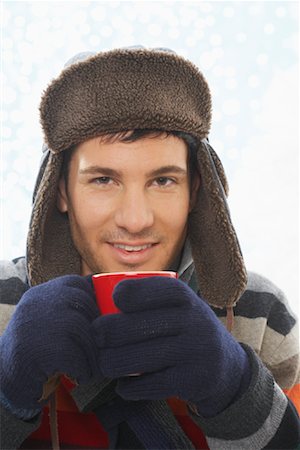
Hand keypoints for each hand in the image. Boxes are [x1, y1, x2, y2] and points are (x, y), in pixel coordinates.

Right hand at [0, 275, 100, 417]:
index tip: (97, 325)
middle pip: (85, 304)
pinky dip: (83, 369)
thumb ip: (72, 309)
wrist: (3, 385)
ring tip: (88, 367)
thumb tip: (113, 306)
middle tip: (98, 351)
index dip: (94, 304)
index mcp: (41, 293)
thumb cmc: (38, 355)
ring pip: (82, 329)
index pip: (79, 284)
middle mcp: (36, 301)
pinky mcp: (36, 349)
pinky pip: (75, 355)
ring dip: (92, 353)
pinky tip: (78, 377)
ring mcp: (34, 322)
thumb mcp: (51, 323)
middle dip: (97, 330)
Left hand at [92, 277, 249, 416]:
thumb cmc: (186, 329)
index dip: (132, 292)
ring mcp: (195, 351)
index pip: (158, 288)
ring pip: (140, 358)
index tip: (114, 298)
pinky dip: (130, 388)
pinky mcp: (193, 380)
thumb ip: (149, 301)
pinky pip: (150, 385)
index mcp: (186, 298)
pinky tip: (123, 385)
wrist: (226, 367)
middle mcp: (194, 321)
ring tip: (105, 363)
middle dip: (108, 331)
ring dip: (113, 362)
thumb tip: (99, 299)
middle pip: (139, 325)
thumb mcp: (178, 307)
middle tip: (97, 336)